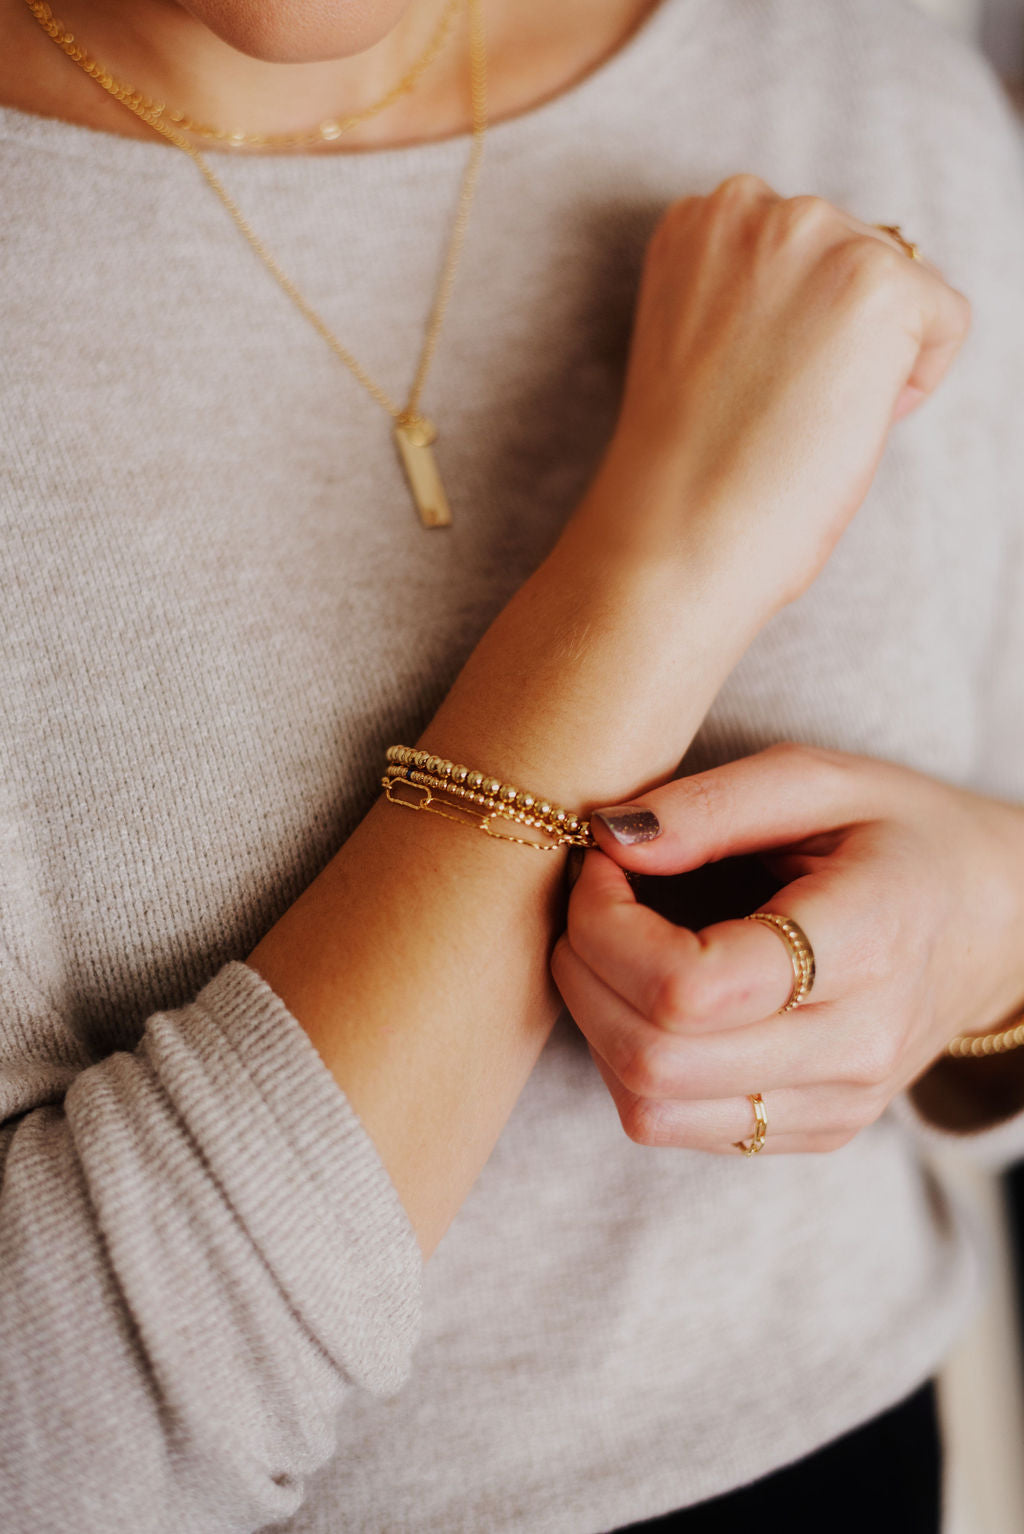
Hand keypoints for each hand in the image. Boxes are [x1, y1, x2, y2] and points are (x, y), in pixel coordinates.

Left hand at [551, 745, 1023, 1153]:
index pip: (690, 988)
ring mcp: (836, 1104)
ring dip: (595, 1023)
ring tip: (614, 946)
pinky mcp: (815, 1132)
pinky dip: (632, 1060)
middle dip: (583, 969)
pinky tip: (652, 993)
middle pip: (653, 1059)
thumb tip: (609, 838)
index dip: (606, 926)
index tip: (604, 863)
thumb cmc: (904, 835)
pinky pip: (677, 1126)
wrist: (998, 922)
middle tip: (593, 898)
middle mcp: (854, 1047)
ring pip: (650, 1109)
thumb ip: (710, 805)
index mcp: (865, 942)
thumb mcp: (820, 780)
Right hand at [570, 175, 970, 624]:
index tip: (766, 386)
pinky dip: (914, 380)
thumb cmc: (679, 470)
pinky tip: (849, 423)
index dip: (795, 326)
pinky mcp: (878, 284)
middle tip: (787, 412)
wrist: (672, 533)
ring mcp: (814, 237)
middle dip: (839, 331)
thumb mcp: (697, 344)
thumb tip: (826, 300)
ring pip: (898, 282)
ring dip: (874, 352)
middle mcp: (749, 207)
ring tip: (807, 417)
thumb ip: (747, 296)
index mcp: (694, 222)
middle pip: (852, 252)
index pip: (795, 245)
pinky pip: (943, 319)